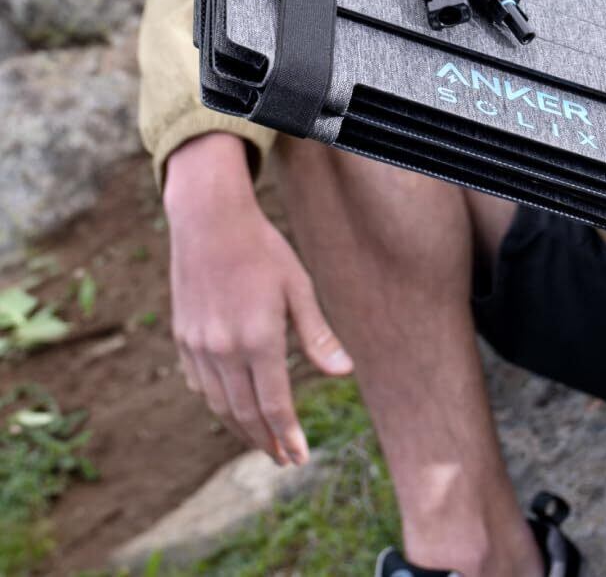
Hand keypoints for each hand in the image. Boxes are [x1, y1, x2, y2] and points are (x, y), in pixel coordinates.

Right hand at [164, 134, 352, 466]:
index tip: (299, 459)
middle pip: (245, 414)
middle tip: (282, 460)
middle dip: (266, 442)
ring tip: (261, 441)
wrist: (208, 221)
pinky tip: (231, 406)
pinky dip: (217, 402)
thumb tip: (345, 373)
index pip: (275, 406)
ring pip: (219, 405)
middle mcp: (225, 350)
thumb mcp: (297, 287)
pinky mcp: (184, 338)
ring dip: (241, 429)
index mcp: (259, 340)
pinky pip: (200, 384)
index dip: (288, 437)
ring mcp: (200, 346)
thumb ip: (317, 336)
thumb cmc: (262, 250)